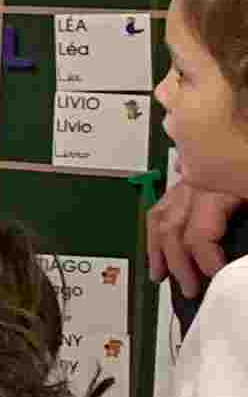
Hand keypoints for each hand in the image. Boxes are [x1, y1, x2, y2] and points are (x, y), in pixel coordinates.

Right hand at [149, 177, 239, 297]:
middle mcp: (197, 182)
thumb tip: (242, 261)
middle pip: (172, 228)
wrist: (240, 107)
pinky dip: (160, 221)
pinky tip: (161, 235)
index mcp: (217, 189)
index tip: (216, 281)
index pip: (198, 235)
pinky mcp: (197, 171)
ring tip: (159, 273)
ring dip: (157, 246)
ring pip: (161, 213)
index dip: (205, 262)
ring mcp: (193, 175)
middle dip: (177, 263)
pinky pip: (167, 198)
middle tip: (188, 290)